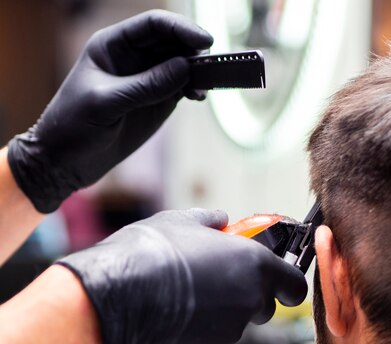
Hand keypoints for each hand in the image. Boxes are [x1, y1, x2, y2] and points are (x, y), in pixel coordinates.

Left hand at [8, 10, 212, 212]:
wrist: (67, 160)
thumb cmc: (74, 125)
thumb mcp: (107, 103)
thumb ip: (145, 85)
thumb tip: (185, 66)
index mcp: (113, 46)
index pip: (153, 26)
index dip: (180, 29)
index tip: (204, 42)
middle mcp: (134, 57)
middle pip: (173, 41)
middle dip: (195, 49)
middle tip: (215, 64)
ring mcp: (148, 79)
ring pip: (183, 63)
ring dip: (200, 70)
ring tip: (208, 85)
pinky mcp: (159, 100)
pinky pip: (184, 86)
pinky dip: (196, 87)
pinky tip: (200, 96)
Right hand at [56, 209, 307, 343]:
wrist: (116, 294)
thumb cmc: (152, 251)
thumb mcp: (183, 221)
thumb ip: (211, 221)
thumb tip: (220, 220)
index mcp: (255, 267)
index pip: (295, 286)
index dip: (288, 285)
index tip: (281, 284)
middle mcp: (249, 302)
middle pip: (264, 307)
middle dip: (249, 297)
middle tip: (219, 281)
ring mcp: (228, 333)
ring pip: (234, 325)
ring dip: (219, 314)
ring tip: (184, 296)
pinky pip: (209, 342)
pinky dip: (197, 333)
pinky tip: (170, 317)